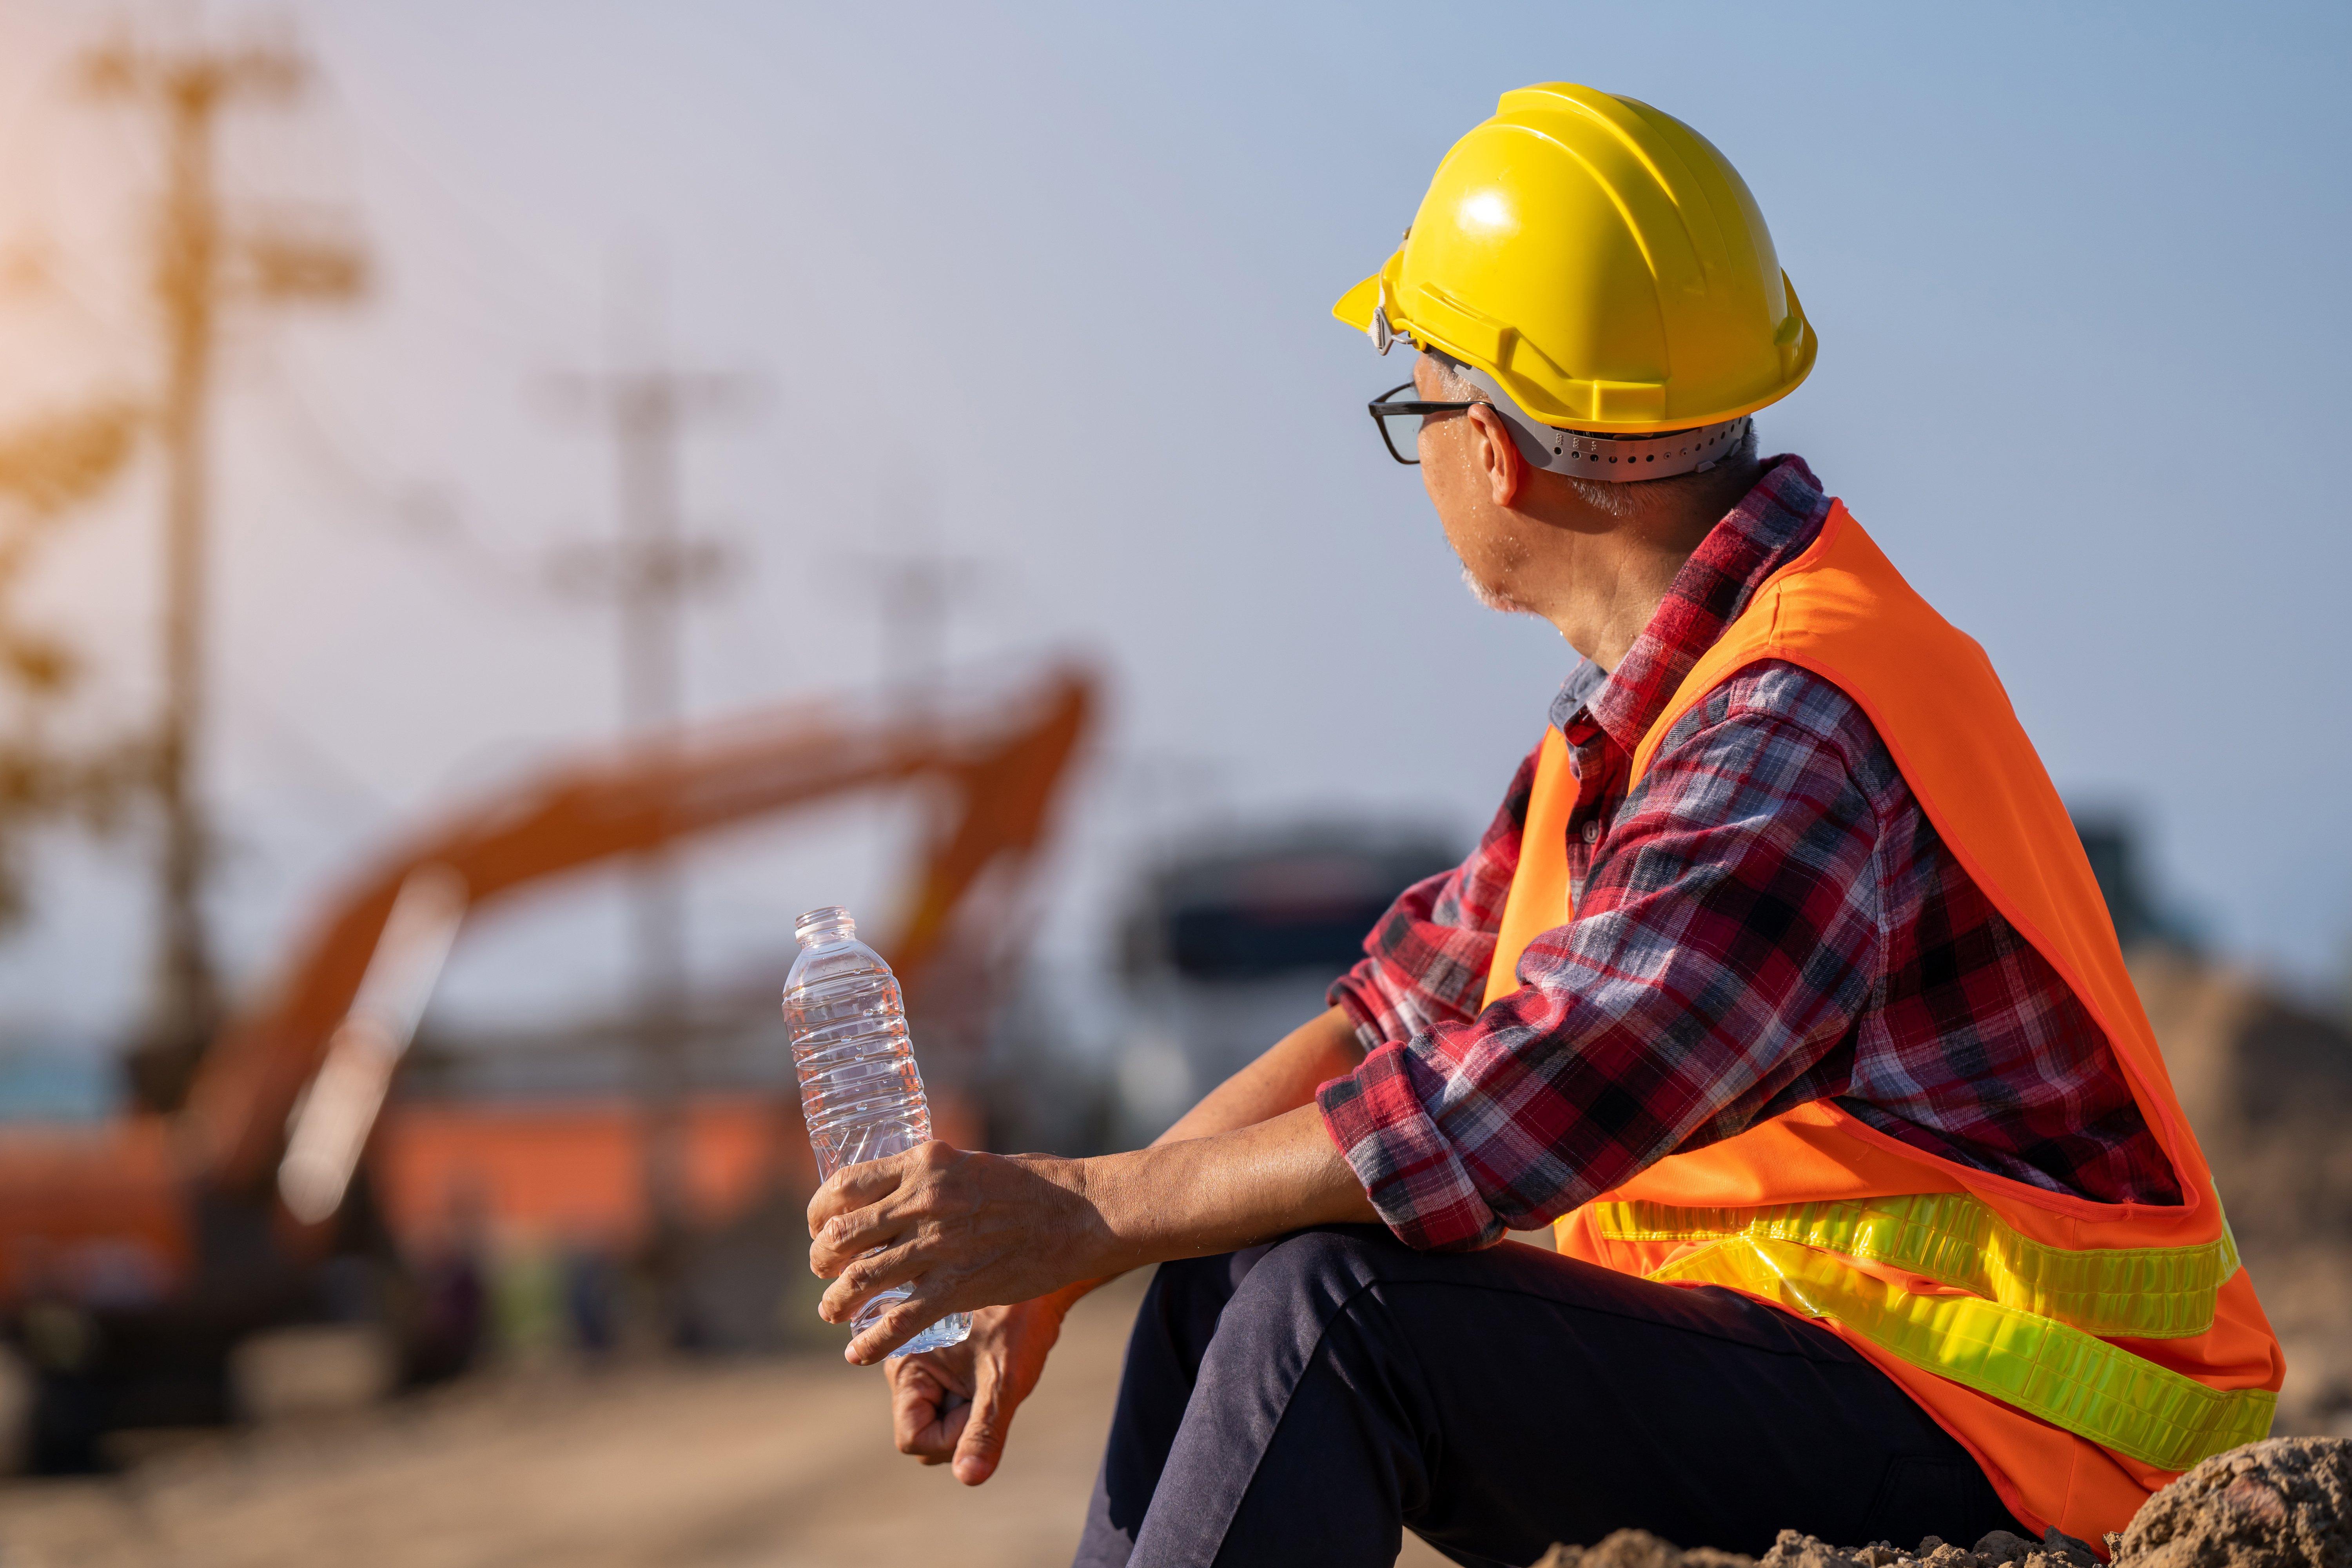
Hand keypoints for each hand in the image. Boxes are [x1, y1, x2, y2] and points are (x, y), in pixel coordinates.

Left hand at [808, 1142, 1107, 1363]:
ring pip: (861, 1279)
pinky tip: (857, 1354)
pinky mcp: (957, 1285)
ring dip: (836, 1302)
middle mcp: (923, 1199)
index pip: (844, 1186)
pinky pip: (898, 1320)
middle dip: (822, 1260)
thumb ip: (928, 1180)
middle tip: (823, 1272)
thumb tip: (894, 1199)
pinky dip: (870, 1342)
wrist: (1079, 1212)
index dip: (820, 1212)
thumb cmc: (1029, 1184)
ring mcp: (938, 1244)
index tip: (820, 1228)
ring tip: (832, 1311)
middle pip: (843, 1235)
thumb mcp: (967, 1164)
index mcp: (923, 1162)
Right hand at [885, 1294, 1066, 1484]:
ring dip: (966, 1409)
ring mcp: (919, 1367)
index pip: (912, 1440)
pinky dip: (970, 1397)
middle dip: (959, 1424)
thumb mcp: (1004, 1381)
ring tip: (987, 1372)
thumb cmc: (1019, 1324)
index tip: (980, 1401)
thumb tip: (968, 1478)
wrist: (1037, 1277)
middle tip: (987, 1384)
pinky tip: (986, 1370)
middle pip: (923, 1436)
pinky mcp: (936, 1364)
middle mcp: (901, 1368)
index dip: (951, 1435)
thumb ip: (984, 1431)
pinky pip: (948, 1404)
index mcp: (903, 1369)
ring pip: (938, 1422)